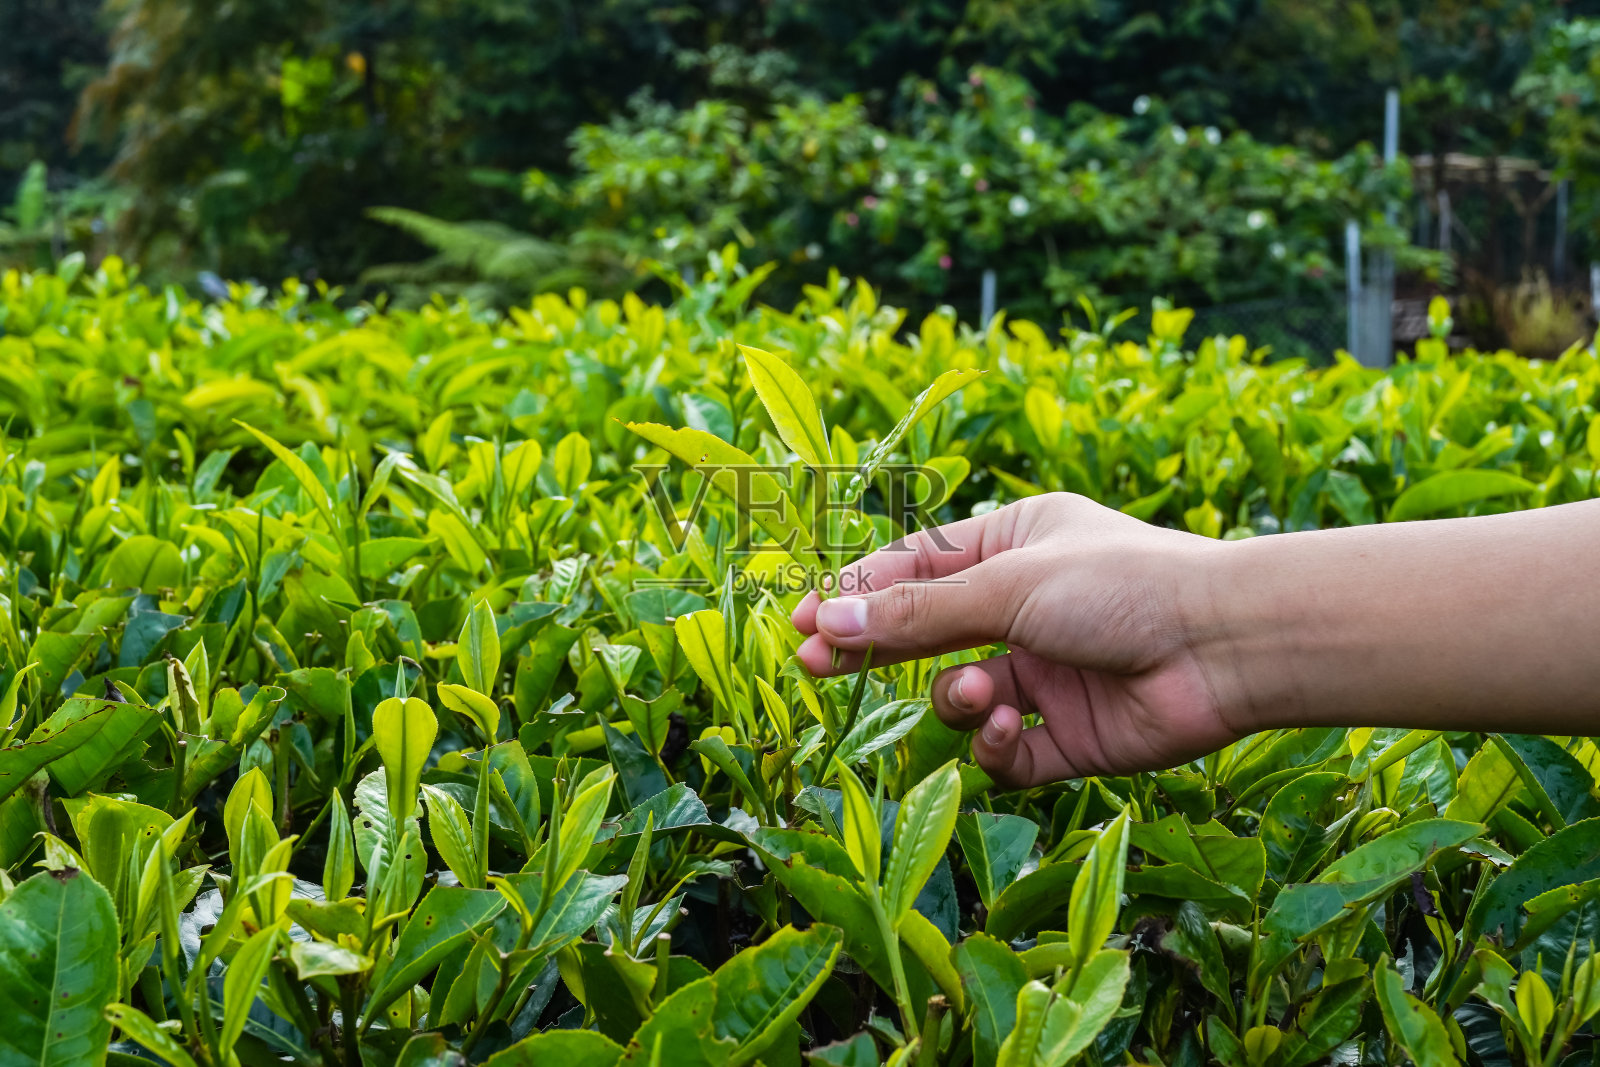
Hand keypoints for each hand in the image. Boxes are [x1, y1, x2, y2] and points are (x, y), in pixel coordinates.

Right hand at [791, 493, 1239, 787]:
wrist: (1223, 647)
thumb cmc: (1121, 585)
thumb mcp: (1005, 586)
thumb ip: (915, 613)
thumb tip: (825, 620)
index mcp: (1012, 546)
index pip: (913, 569)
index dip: (855, 595)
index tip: (800, 620)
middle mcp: (1024, 608)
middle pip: (924, 634)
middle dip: (876, 652)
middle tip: (816, 667)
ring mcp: (1043, 674)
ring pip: (958, 697)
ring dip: (956, 699)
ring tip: (979, 694)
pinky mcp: (1065, 736)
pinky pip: (1003, 751)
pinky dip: (999, 744)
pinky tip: (1014, 726)